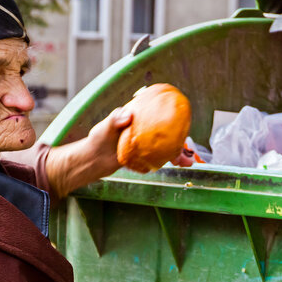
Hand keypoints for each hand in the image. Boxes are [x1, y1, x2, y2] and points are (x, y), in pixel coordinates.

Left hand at [45, 108, 194, 197]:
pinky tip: (177, 165)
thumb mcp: (105, 126)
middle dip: (179, 140)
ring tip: (187, 162)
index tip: (182, 120)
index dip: (172, 117)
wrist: (93, 160)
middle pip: (166, 134)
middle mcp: (144, 131)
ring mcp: (144, 145)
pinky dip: (167, 161)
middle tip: (188, 148)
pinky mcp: (143, 158)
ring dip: (177, 153)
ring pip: (165, 147)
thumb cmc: (97, 139)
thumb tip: (129, 116)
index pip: (158, 115)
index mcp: (138, 119)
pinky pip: (157, 159)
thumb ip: (115, 119)